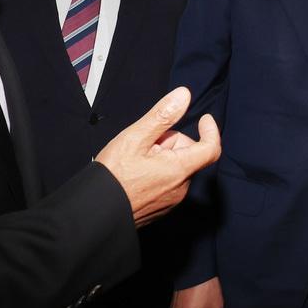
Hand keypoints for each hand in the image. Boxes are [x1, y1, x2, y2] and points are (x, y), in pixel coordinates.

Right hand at [94, 87, 220, 226]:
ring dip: (162, 157)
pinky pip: (167, 183)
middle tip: (144, 143)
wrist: (95, 212)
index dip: (211, 130)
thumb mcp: (136, 138)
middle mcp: (180, 188)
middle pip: (188, 155)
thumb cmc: (113, 176)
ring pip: (176, 168)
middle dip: (171, 142)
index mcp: (179, 170)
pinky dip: (157, 172)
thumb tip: (183, 96)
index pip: (211, 148)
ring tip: (135, 160)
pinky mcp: (160, 208)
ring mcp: (171, 201)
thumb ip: (163, 116)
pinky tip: (135, 174)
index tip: (203, 119)